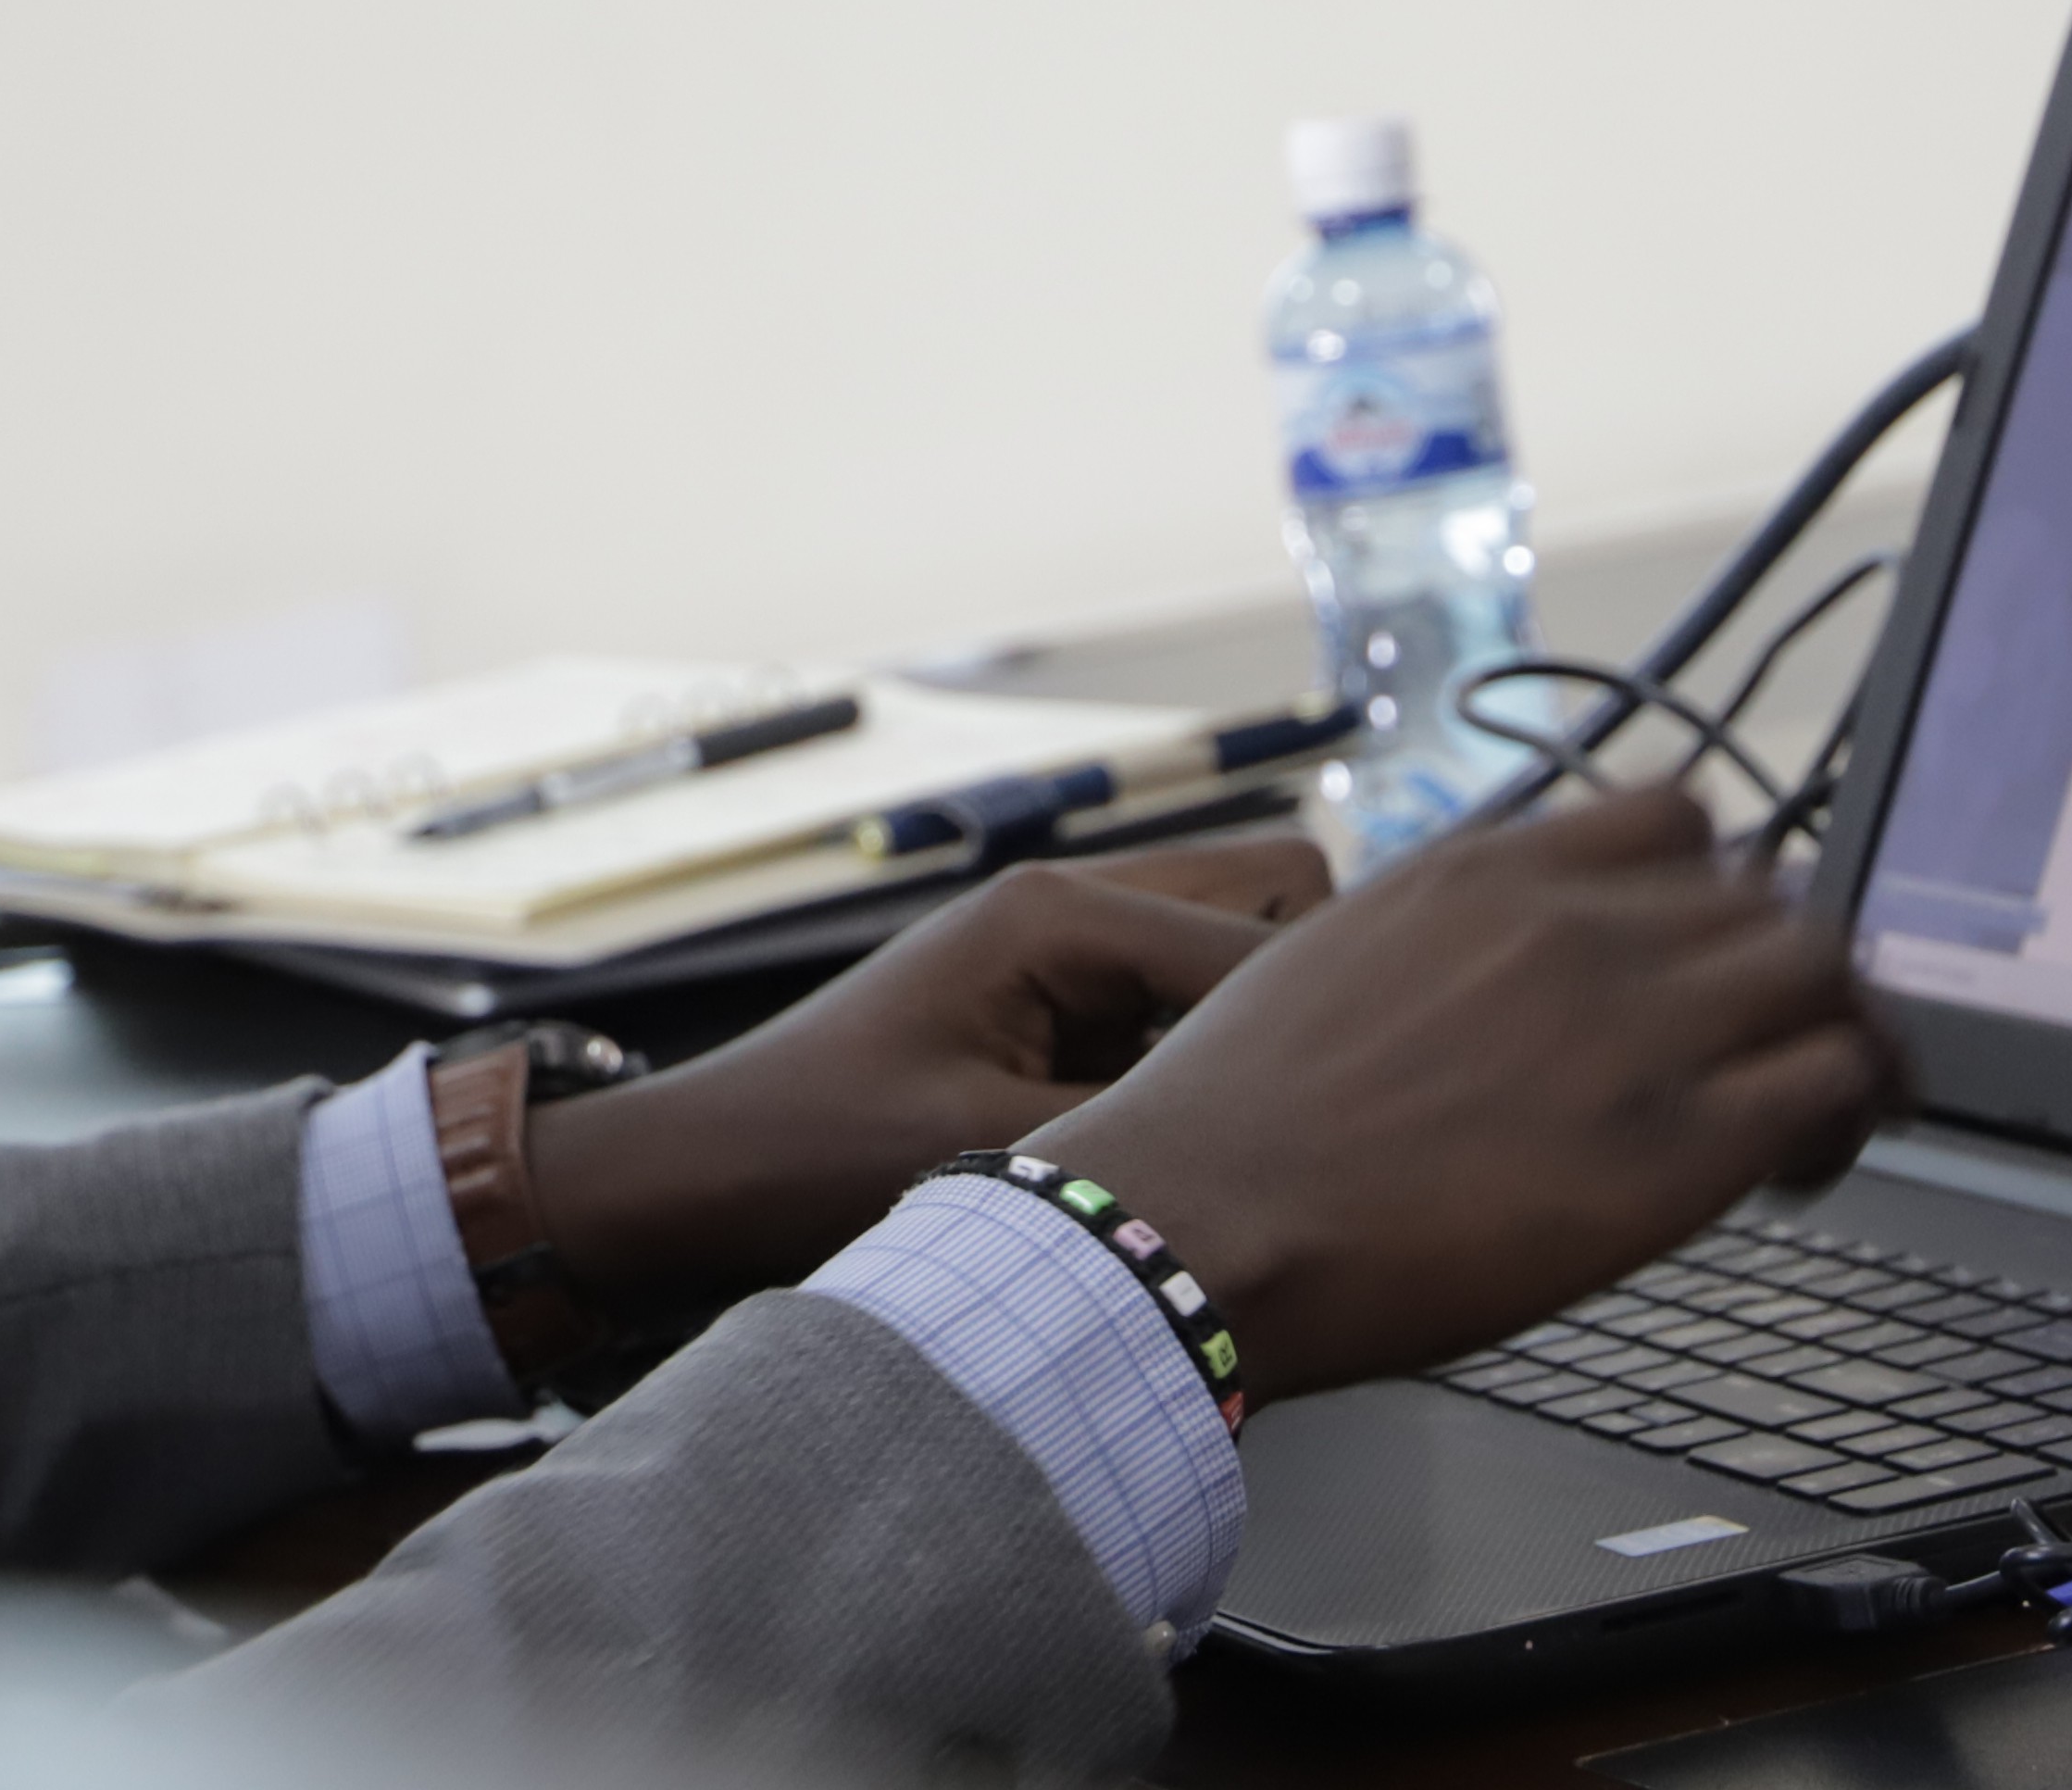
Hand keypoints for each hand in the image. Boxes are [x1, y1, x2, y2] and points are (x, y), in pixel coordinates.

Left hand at [524, 835, 1327, 1300]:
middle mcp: (1072, 903)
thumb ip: (1150, 1129)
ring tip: (1248, 1135)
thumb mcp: (994, 1155)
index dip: (1314, 1028)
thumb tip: (1282, 1134)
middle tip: (1297, 1111)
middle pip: (1275, 894)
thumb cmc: (816, 1156)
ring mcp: (1068, 950)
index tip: (1365, 1114)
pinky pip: (1178, 1001)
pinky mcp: (1059, 1003)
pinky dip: (1203, 1058)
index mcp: (1058, 912)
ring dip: (1253, 1027)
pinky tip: (1192, 1145)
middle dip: (1298, 995)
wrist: (706, 1176)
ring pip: (1235, 943)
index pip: (1263, 933)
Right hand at [1022, 787, 1900, 1405]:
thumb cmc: (1230, 1127)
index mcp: (1485, 872)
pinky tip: (1802, 1169)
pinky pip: (1832, 1084)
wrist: (1194, 1224)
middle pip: (1771, 897)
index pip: (1677, 819)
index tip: (1709, 952)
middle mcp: (1574, 927)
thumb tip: (1473, 983)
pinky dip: (1849, 1113)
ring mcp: (1632, 1030)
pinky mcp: (1672, 1149)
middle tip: (1776, 1048)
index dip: (1716, 888)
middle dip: (1788, 972)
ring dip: (1842, 1032)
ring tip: (1821, 1110)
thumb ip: (1436, 947)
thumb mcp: (1327, 960)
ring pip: (1826, 971)